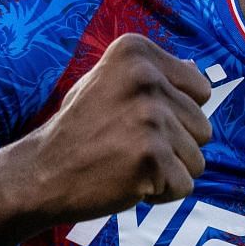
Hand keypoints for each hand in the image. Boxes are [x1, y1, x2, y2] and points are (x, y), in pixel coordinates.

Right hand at [0, 33, 211, 245]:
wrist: (41, 172)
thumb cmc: (80, 129)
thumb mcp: (108, 83)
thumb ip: (154, 75)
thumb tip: (196, 68)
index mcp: (136, 51)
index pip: (201, 90)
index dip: (175, 114)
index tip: (134, 118)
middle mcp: (145, 78)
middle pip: (203, 127)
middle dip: (173, 146)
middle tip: (128, 145)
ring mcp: (149, 118)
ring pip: (197, 159)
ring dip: (167, 170)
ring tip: (127, 161)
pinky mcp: (151, 157)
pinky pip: (184, 185)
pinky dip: (160, 193)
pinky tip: (127, 181)